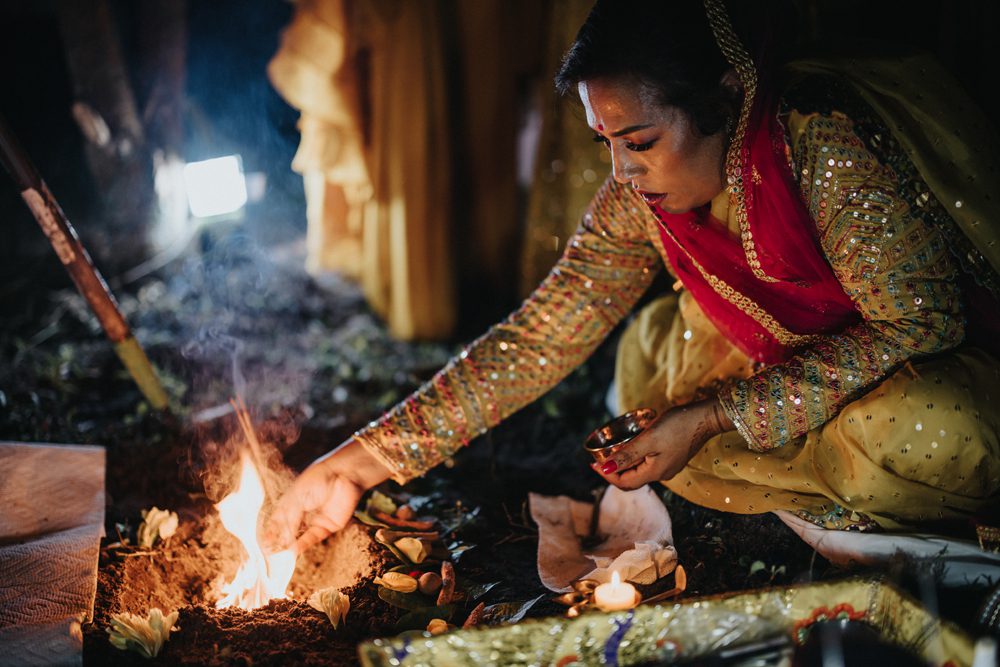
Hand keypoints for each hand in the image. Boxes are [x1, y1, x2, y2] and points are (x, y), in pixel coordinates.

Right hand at [266, 438, 390, 553]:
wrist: (344, 475)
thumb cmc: (318, 480)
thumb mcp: (298, 498)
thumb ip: (289, 519)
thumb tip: (281, 538)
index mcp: (292, 500)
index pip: (278, 519)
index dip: (271, 531)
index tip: (264, 542)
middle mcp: (302, 511)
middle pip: (288, 529)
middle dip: (279, 541)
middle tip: (269, 553)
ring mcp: (314, 519)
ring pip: (299, 536)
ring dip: (290, 545)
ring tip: (279, 555)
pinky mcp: (327, 526)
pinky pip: (312, 538)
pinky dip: (303, 544)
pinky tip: (293, 551)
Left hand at [590, 398, 731, 489]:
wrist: (705, 418)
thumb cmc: (677, 426)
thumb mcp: (649, 439)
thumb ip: (627, 455)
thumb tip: (606, 469)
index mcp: (655, 473)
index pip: (624, 482)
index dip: (606, 475)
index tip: (593, 463)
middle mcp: (662, 474)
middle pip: (631, 480)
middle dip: (613, 472)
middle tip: (599, 460)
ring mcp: (668, 467)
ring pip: (640, 472)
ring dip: (624, 465)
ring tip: (612, 453)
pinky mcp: (673, 458)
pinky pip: (649, 464)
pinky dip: (636, 459)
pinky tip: (632, 447)